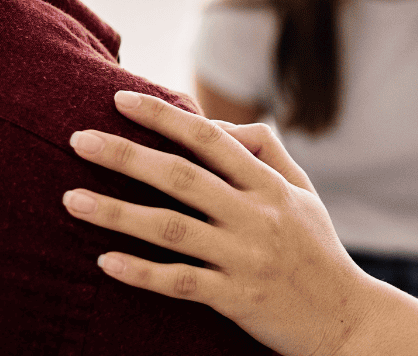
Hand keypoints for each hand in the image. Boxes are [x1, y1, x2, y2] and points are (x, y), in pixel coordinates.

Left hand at [62, 92, 368, 355]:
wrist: (346, 317)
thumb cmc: (317, 250)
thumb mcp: (303, 193)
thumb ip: (265, 153)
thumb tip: (215, 126)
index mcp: (271, 186)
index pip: (211, 140)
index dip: (165, 117)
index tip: (122, 100)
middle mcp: (256, 216)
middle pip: (182, 177)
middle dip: (127, 155)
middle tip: (78, 138)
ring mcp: (244, 258)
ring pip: (172, 229)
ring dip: (118, 213)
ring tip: (71, 199)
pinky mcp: (235, 297)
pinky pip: (180, 282)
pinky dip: (142, 271)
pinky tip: (105, 261)